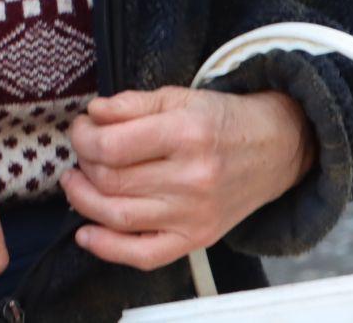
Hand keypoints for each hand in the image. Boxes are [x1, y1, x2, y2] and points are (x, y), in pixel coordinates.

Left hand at [61, 86, 313, 270]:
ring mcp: (195, 213)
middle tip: (83, 150)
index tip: (81, 128)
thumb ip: (133, 103)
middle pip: (112, 181)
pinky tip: (86, 233)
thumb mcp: (180, 97)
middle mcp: (192, 178)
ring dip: (84, 201)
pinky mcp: (197, 238)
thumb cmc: (224, 120)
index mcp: (187, 134)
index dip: (83, 138)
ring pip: (119, 217)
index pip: (111, 147)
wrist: (276, 147)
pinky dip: (108, 249)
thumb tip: (93, 114)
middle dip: (83, 163)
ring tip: (75, 183)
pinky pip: (145, 255)